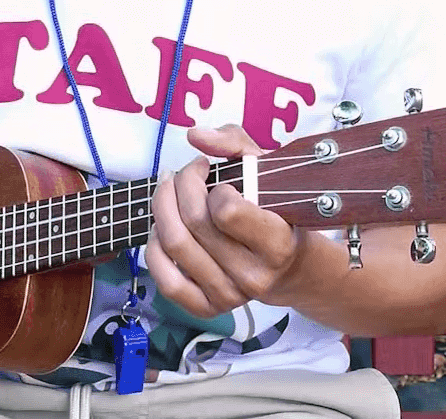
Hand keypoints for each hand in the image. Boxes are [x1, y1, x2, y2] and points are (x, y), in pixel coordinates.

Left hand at [145, 125, 307, 318]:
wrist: (291, 267)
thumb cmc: (277, 213)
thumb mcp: (267, 170)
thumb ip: (234, 143)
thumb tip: (195, 137)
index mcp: (277, 243)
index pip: (226, 211)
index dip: (214, 187)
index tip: (218, 179)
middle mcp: (253, 275)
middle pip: (193, 222)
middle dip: (180, 185)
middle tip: (185, 174)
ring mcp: (229, 295)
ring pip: (173, 245)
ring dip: (162, 209)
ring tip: (169, 193)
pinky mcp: (208, 308)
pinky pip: (166, 281)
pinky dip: (154, 250)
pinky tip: (163, 229)